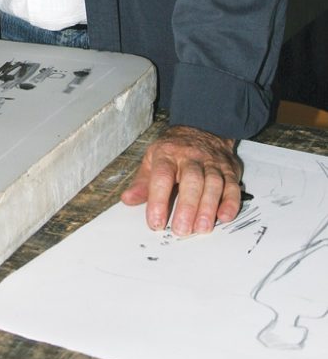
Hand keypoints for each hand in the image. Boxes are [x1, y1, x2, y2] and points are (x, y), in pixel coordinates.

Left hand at [121, 125, 241, 236]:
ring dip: (208, 207)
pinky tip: (224, 217)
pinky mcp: (229, 170)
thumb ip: (142, 183)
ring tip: (201, 228)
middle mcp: (191, 157)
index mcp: (167, 155)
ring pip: (213, 183)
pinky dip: (230, 202)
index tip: (155, 222)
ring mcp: (212, 163)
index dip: (158, 200)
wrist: (202, 128)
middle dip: (187, 207)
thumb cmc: (174, 151)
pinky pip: (232, 186)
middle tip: (181, 230)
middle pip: (191, 180)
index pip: (162, 176)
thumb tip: (128, 199)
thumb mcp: (153, 160)